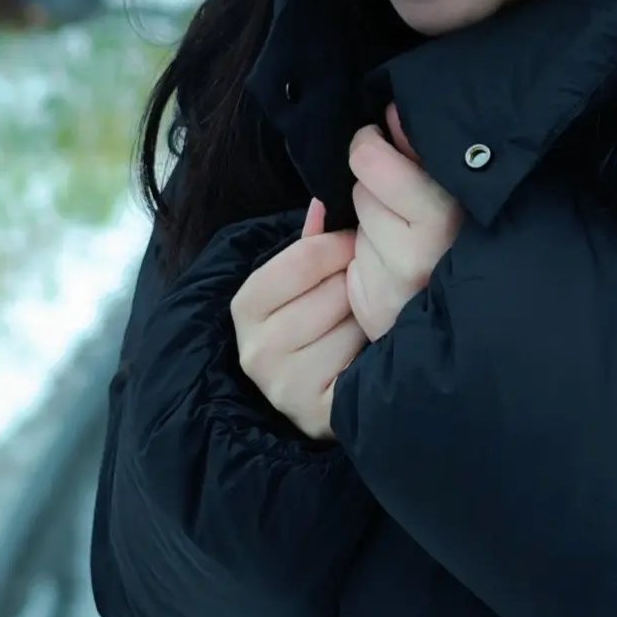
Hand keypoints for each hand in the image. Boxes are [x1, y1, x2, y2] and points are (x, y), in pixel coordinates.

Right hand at [231, 200, 364, 442]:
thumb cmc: (314, 323)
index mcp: (245, 307)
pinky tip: (365, 351)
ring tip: (362, 321)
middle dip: (356, 284)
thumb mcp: (303, 282)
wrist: (319, 392)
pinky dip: (371, 350)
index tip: (356, 244)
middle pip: (333, 291)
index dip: (338, 245)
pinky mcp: (316, 413)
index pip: (302, 257)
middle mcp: (255, 350)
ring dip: (367, 317)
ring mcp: (283, 386)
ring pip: (352, 324)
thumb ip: (310, 244)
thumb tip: (323, 203)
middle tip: (361, 291)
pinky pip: (360, 361)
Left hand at [346, 101, 466, 343]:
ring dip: (372, 222)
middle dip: (376, 189)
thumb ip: (421, 149)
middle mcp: (419, 252)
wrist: (478, 311)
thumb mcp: (454, 188)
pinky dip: (366, 254)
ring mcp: (394, 282)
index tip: (379, 142)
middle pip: (361, 188)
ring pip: (355, 221)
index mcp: (444, 215)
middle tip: (403, 201)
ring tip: (404, 235)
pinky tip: (392, 262)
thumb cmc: (468, 236)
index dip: (370, 145)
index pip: (370, 160)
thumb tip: (391, 111)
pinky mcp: (373, 303)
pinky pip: (351, 257)